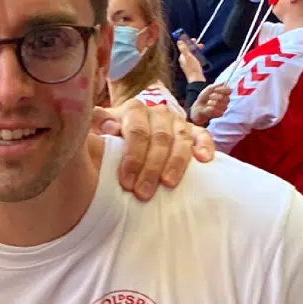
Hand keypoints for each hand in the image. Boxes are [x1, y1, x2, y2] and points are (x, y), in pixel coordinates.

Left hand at [98, 100, 214, 198]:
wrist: (126, 141)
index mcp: (133, 110)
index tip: (126, 183)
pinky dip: (205, 146)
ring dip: (176, 163)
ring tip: (168, 184)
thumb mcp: (97, 135)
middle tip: (143, 193)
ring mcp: (177, 122)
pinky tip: (204, 160)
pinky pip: (202, 135)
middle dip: (151, 167)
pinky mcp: (193, 132)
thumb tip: (109, 127)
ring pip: (181, 139)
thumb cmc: (110, 144)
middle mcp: (157, 113)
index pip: (136, 130)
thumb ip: (97, 127)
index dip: (133, 157)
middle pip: (159, 138)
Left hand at [175, 33, 205, 84]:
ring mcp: (188, 64)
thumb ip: (184, 49)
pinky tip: (201, 57)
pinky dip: (198, 56)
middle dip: (194, 47)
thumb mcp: (188, 56)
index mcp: (182, 57)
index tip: (195, 40)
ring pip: (192, 55)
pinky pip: (194, 59)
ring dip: (197, 51)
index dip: (189, 42)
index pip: (185, 47)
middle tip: (201, 45)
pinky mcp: (192, 68)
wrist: (197, 80)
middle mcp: (184, 61)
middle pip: (188, 51)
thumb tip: (179, 41)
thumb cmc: (193, 68)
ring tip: (202, 50)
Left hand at [190, 82, 230, 127]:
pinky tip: (208, 108)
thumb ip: (216, 86)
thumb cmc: (204, 97)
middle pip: (226, 98)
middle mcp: (226, 101)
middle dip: (216, 96)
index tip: (215, 89)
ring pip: (221, 105)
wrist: (198, 107)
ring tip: (208, 103)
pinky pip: (217, 111)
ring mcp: (224, 108)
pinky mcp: (220, 114)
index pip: (229, 90)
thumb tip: (225, 81)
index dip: (223, 90)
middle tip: (210, 96)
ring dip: (212, 103)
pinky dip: (210, 108)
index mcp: (225, 93)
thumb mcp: (208, 89)